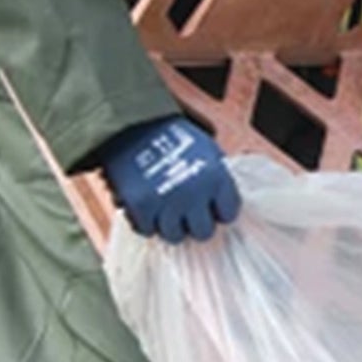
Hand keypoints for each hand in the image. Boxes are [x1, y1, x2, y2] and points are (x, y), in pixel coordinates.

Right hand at [98, 115, 240, 241]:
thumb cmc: (172, 135)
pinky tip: (147, 207)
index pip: (229, 214)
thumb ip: (217, 179)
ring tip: (166, 209)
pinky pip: (147, 231)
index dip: (219, 211)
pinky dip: (146, 222)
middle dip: (196, 222)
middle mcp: (195, 194)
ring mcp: (167, 203)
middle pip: (203, 232)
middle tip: (187, 211)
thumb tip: (221, 204)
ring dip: (171, 225)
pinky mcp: (141, 208)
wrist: (132, 124)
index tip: (211, 207)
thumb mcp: (207, 150)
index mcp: (216, 178)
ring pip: (175, 236)